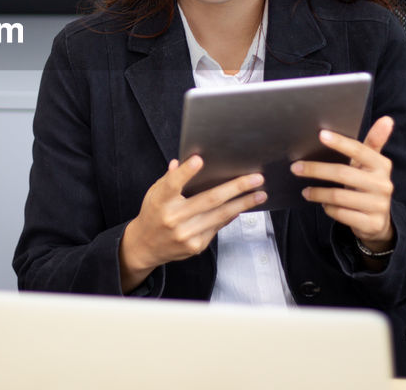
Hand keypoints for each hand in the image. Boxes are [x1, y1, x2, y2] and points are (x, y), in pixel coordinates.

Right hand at [119, 155, 266, 292]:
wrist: (145, 246)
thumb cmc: (153, 213)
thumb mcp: (155, 193)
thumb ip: (170, 178)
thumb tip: (183, 162)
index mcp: (160, 201)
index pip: (172, 183)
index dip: (186, 172)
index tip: (199, 160)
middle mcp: (173, 219)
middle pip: (209, 200)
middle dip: (236, 188)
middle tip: (256, 178)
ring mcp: (186, 234)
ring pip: (220, 215)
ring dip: (243, 203)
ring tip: (260, 194)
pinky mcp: (195, 245)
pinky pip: (218, 226)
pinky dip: (231, 215)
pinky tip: (241, 207)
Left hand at [292, 116, 395, 252]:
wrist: (379, 222)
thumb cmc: (368, 185)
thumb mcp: (371, 165)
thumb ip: (374, 142)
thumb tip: (387, 119)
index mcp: (382, 165)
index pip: (359, 150)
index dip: (340, 142)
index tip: (321, 135)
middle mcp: (383, 184)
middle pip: (342, 173)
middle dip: (315, 169)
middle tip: (296, 168)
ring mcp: (378, 205)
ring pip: (338, 196)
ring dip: (317, 193)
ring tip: (306, 191)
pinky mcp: (371, 223)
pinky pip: (340, 214)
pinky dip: (328, 209)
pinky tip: (323, 205)